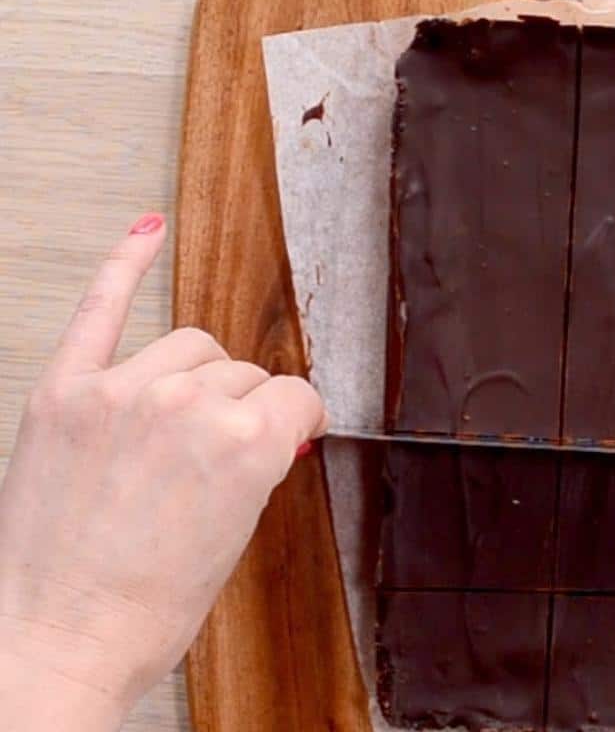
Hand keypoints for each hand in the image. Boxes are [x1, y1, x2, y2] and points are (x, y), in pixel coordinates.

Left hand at [0, 214, 327, 729]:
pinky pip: (100, 310)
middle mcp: (189, 405)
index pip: (295, 396)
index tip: (291, 432)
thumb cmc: (147, 610)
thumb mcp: (234, 535)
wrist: (57, 642)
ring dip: (200, 375)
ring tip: (184, 415)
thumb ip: (255, 464)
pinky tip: (144, 233)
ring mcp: (121, 392)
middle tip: (223, 450)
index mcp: (247, 443)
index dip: (296, 421)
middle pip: (242, 373)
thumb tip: (270, 428)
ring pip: (190, 344)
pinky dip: (123, 266)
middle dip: (243, 407)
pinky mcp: (63, 393)